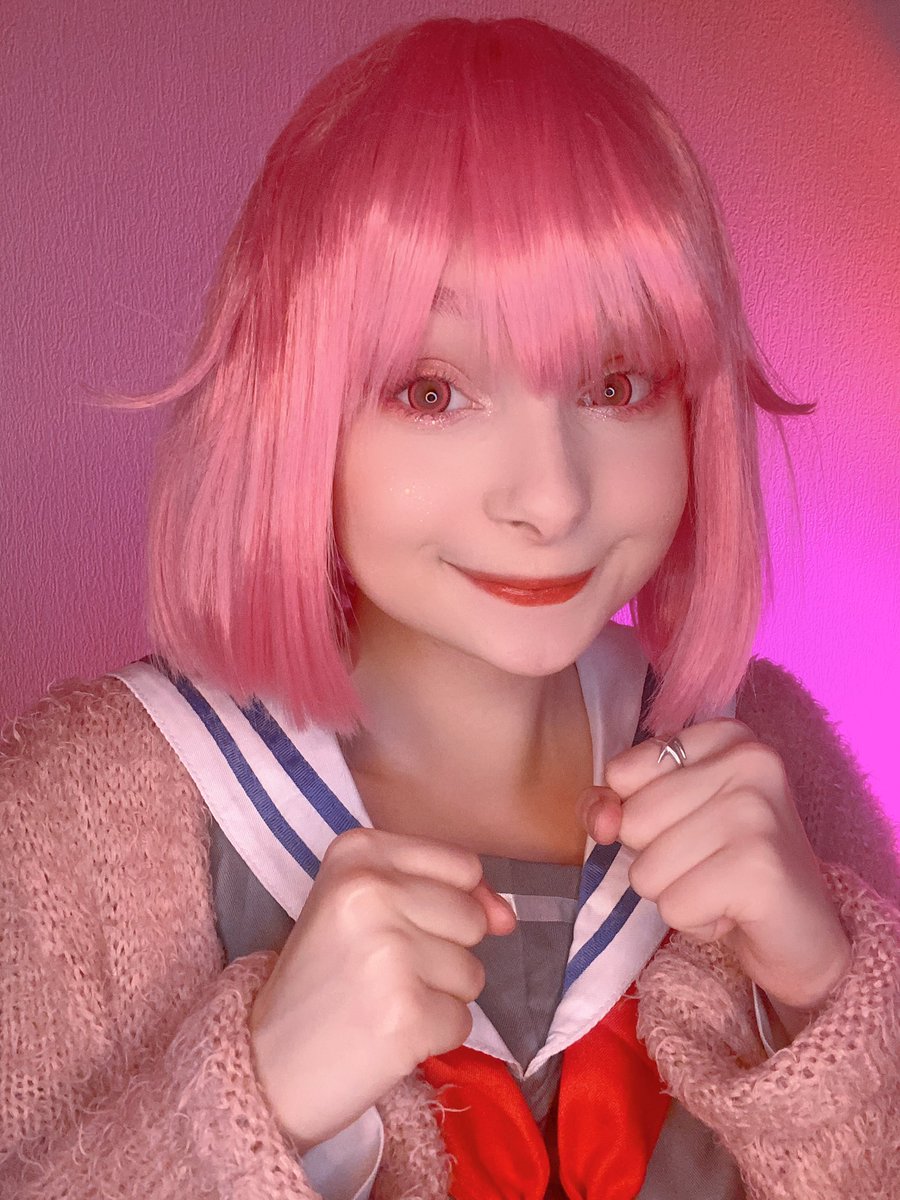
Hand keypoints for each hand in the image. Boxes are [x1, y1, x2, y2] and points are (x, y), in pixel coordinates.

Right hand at [248, 826, 515, 1151]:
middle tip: (382, 971)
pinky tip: (386, 1034)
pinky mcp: (405, 1012)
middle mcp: (370, 889)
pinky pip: (463, 1021)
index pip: (463, 865)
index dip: (452, 904)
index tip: (403, 926)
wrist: (266, 1063)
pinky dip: (432, 1035)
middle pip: (472, 918)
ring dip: (438, 996)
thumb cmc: (324, 978)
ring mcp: (388, 950)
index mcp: (356, 851)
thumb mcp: (365, 906)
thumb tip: (507, 916)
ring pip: (474, 972)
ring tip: (381, 1001)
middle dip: (443, 953)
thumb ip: (444, 892)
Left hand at [576, 719, 850, 1013]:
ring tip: (721, 886)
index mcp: (725, 735)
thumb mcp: (667, 818)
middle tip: (710, 862)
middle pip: (632, 821)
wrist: (804, 932)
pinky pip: (673, 906)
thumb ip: (615, 804)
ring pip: (647, 869)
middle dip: (656, 858)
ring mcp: (757, 812)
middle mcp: (749, 760)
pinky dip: (695, 921)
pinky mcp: (760, 869)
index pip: (622, 772)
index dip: (636, 814)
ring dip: (674, 893)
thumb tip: (601, 820)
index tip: (686, 825)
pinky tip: (733, 910)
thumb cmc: (726, 865)